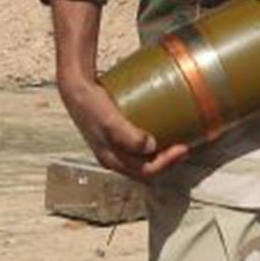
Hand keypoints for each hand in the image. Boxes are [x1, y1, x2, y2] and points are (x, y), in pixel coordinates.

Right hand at [58, 73, 189, 180]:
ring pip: (141, 161)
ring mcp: (113, 148)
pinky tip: (158, 133)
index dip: (167, 163)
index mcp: (112, 159)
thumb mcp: (110, 121)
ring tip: (175, 142)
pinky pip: (137, 147)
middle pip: (145, 170)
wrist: (75, 88)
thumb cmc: (91, 105)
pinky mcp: (115, 136)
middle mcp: (113, 158)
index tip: (182, 148)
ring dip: (160, 156)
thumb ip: (129, 136)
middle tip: (184, 148)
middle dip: (166, 163)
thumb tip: (151, 147)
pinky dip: (151, 145)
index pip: (145, 172)